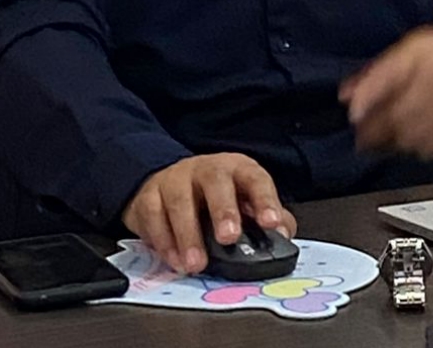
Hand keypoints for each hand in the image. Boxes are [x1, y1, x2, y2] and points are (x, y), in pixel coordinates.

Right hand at [121, 153, 296, 274]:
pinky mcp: (149, 195)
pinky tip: (174, 260)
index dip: (265, 200)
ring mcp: (175, 179)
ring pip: (180, 200)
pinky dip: (163, 241)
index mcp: (237, 170)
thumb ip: (266, 218)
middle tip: (229, 237)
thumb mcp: (244, 202)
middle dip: (223, 210)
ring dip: (188, 235)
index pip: (255, 179)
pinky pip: (153, 215)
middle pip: (216, 181)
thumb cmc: (213, 197)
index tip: (271, 223)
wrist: (167, 184)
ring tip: (197, 263)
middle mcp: (206, 169)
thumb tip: (283, 234)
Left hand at [339, 25, 432, 159]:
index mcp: (416, 58)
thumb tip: (345, 94)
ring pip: (407, 139)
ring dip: (388, 144)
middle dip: (370, 131)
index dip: (366, 99)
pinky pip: (426, 150)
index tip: (353, 115)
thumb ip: (374, 72)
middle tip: (361, 135)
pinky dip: (412, 150)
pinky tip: (408, 140)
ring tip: (381, 140)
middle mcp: (431, 85)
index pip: (386, 79)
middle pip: (393, 116)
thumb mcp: (409, 49)